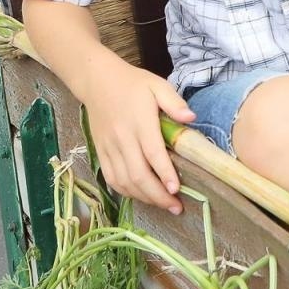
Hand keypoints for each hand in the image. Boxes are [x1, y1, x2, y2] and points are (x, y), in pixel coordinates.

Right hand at [80, 59, 195, 214]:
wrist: (97, 81)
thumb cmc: (133, 84)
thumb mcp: (157, 85)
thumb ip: (174, 102)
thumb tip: (191, 117)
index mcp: (139, 122)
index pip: (152, 153)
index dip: (164, 173)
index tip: (176, 189)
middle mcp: (122, 138)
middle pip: (138, 174)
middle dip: (157, 195)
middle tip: (176, 207)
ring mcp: (109, 148)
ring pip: (124, 181)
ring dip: (144, 197)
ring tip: (163, 205)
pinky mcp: (100, 152)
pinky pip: (111, 178)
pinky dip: (126, 192)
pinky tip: (141, 196)